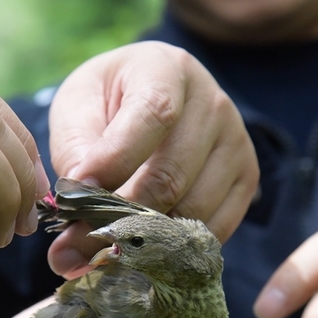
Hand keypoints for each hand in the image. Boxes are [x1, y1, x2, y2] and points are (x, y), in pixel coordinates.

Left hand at [47, 41, 257, 277]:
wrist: (144, 97)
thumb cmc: (103, 104)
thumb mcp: (75, 113)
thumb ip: (72, 162)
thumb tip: (71, 238)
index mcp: (165, 69)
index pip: (154, 116)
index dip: (116, 162)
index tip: (78, 197)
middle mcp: (212, 101)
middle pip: (172, 176)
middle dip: (120, 218)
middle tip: (78, 246)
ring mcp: (236, 140)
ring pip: (193, 210)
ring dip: (145, 239)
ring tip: (107, 248)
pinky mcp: (246, 176)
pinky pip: (214, 229)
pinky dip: (176, 247)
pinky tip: (143, 246)